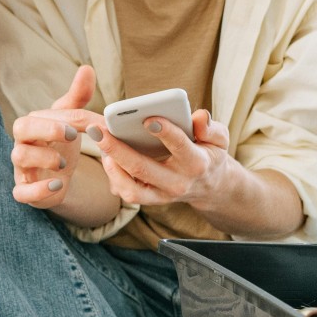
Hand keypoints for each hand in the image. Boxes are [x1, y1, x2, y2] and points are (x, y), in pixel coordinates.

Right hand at [10, 65, 101, 208]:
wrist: (57, 177)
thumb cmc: (59, 144)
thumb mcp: (69, 121)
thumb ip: (78, 97)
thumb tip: (87, 68)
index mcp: (32, 124)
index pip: (38, 116)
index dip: (59, 118)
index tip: (83, 123)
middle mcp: (22, 143)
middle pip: (20, 129)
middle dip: (45, 130)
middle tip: (72, 136)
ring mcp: (21, 168)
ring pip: (18, 158)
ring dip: (43, 158)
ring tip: (64, 163)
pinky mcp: (24, 191)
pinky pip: (21, 192)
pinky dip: (38, 190)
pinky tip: (57, 184)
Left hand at [94, 108, 233, 206]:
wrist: (210, 186)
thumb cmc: (209, 153)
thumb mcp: (219, 138)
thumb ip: (210, 127)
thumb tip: (198, 117)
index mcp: (196, 163)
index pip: (181, 147)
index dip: (166, 133)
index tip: (148, 118)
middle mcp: (178, 182)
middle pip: (143, 168)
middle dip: (117, 148)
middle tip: (97, 128)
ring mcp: (162, 194)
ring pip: (131, 188)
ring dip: (111, 166)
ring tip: (99, 142)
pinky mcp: (150, 199)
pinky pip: (128, 193)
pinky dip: (114, 176)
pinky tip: (106, 155)